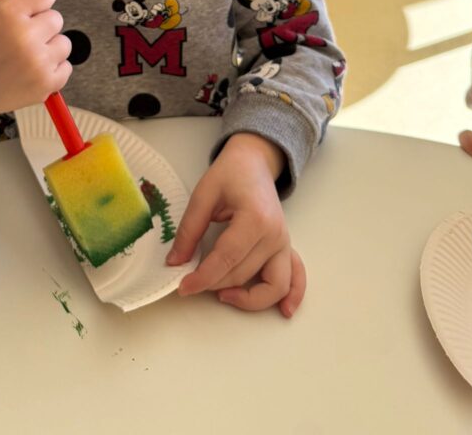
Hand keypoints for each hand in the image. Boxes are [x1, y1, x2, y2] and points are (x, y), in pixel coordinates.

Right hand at [0, 0, 71, 134]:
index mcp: (6, 13)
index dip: (37, 1)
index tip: (27, 10)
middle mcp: (24, 37)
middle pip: (56, 18)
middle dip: (40, 25)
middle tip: (19, 37)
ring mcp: (37, 63)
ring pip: (64, 43)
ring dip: (48, 47)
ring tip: (24, 55)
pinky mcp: (45, 84)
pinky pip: (66, 66)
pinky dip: (51, 68)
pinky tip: (29, 70)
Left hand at [167, 133, 305, 316]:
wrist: (254, 161)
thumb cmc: (229, 173)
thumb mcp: (203, 194)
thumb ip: (189, 229)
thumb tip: (175, 263)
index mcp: (255, 218)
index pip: (227, 259)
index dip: (203, 277)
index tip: (182, 286)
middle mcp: (274, 235)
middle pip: (244, 274)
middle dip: (215, 284)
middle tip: (190, 282)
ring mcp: (284, 243)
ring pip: (273, 285)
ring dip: (249, 299)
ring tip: (224, 296)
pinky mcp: (287, 247)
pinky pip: (296, 276)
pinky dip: (293, 295)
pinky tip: (283, 311)